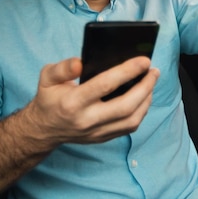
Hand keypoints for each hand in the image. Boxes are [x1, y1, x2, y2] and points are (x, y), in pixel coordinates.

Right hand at [23, 56, 158, 145]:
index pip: (105, 85)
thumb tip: (81, 62)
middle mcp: (87, 120)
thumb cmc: (49, 98)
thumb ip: (63, 68)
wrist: (43, 129)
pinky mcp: (103, 138)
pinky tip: (144, 97)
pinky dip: (141, 111)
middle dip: (145, 86)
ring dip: (147, 99)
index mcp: (73, 102)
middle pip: (126, 106)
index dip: (128, 71)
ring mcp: (96, 132)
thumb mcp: (47, 77)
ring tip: (151, 82)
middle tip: (154, 71)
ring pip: (132, 120)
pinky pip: (129, 127)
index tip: (144, 60)